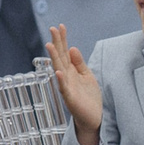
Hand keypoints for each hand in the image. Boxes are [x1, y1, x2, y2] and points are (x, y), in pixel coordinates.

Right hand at [46, 24, 103, 144]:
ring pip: (59, 69)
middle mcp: (67, 76)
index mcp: (71, 70)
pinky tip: (58, 71)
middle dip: (57, 43)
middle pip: (60, 57)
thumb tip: (73, 48)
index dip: (63, 39)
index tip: (60, 26)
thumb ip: (79, 63)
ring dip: (54, 58)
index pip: (66, 52)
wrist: (93, 118)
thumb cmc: (89, 98)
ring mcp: (67, 87)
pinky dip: (61, 80)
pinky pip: (64, 88)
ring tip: (50, 45)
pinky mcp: (70, 98)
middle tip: (52, 29)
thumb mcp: (87, 76)